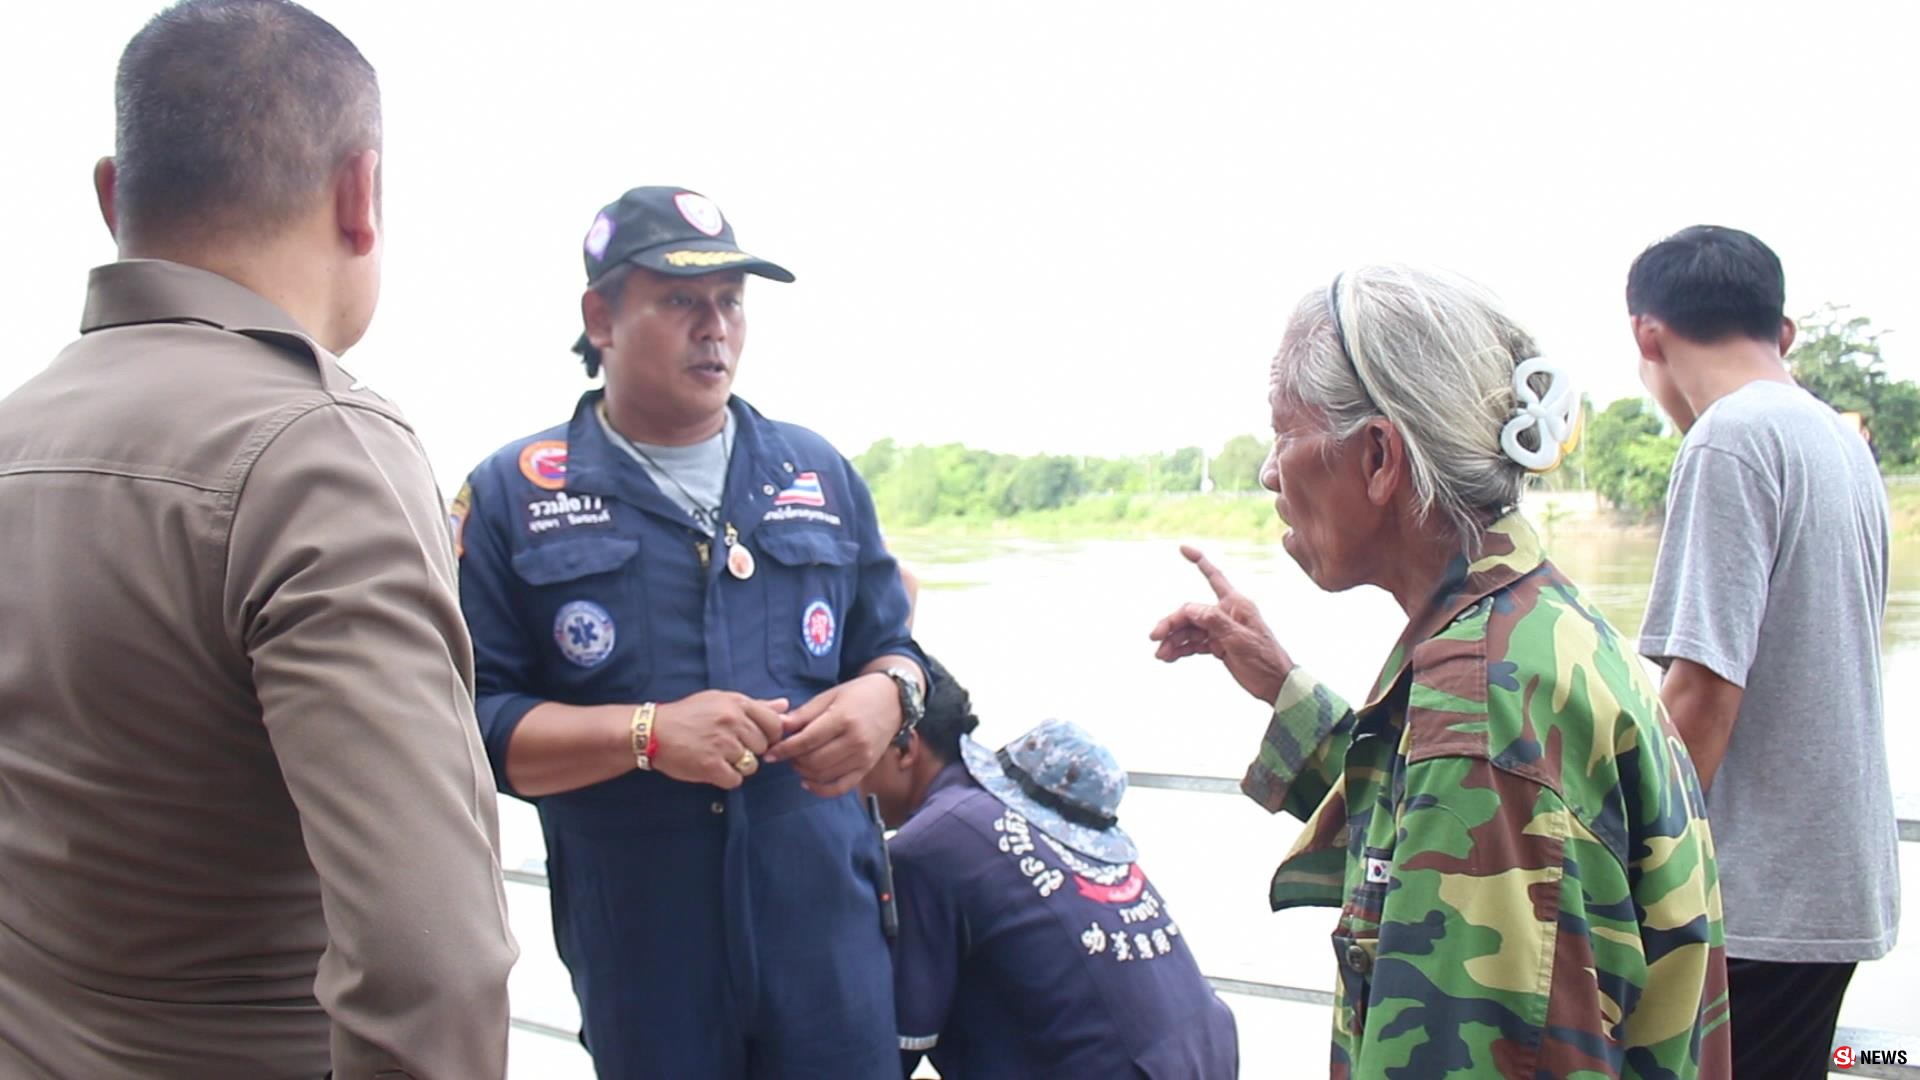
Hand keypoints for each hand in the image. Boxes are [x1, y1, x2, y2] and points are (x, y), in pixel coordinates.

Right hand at [651, 690, 787, 789]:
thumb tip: (785, 705)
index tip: (754, 738)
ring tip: (717, 756)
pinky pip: (735, 780)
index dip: (769, 735)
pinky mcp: (711, 766)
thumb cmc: (688, 715)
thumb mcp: (720, 700)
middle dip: (750, 750)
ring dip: (738, 766)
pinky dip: (726, 779)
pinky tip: (712, 768)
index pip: (774, 724)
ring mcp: (723, 744)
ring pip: (751, 765)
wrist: (652, 732)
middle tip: (727, 747)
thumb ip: (756, 705)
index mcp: (737, 703)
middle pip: (763, 746)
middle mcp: (733, 721)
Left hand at [762, 674, 898, 797]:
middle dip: (793, 760)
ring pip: (823, 775)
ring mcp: (863, 757)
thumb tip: (778, 725)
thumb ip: (804, 714)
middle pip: (813, 761)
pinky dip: (821, 789)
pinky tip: (808, 782)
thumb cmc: (858, 694)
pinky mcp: (867, 768)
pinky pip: (841, 787)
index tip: (769, 752)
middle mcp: (855, 741)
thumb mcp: (829, 696)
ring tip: (796, 761)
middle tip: (785, 753)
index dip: (784, 749)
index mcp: (843, 719)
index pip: (807, 741)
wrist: (893, 700)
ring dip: (803, 772)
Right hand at [1148, 545, 1293, 703]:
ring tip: (1160, 655)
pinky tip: (1169, 657)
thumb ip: (1215, 622)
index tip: (1182, 548)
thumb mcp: (1240, 640)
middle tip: (1155, 638)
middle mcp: (1225, 614)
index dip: (1199, 561)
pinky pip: (1194, 643)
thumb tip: (1190, 609)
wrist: (1275, 685)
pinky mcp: (1218, 645)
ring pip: (1190, 629)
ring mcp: (1220, 630)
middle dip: (1172, 623)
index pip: (1214, 577)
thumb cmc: (1264, 659)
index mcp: (1235, 604)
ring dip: (1174, 640)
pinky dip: (1181, 649)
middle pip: (1191, 612)